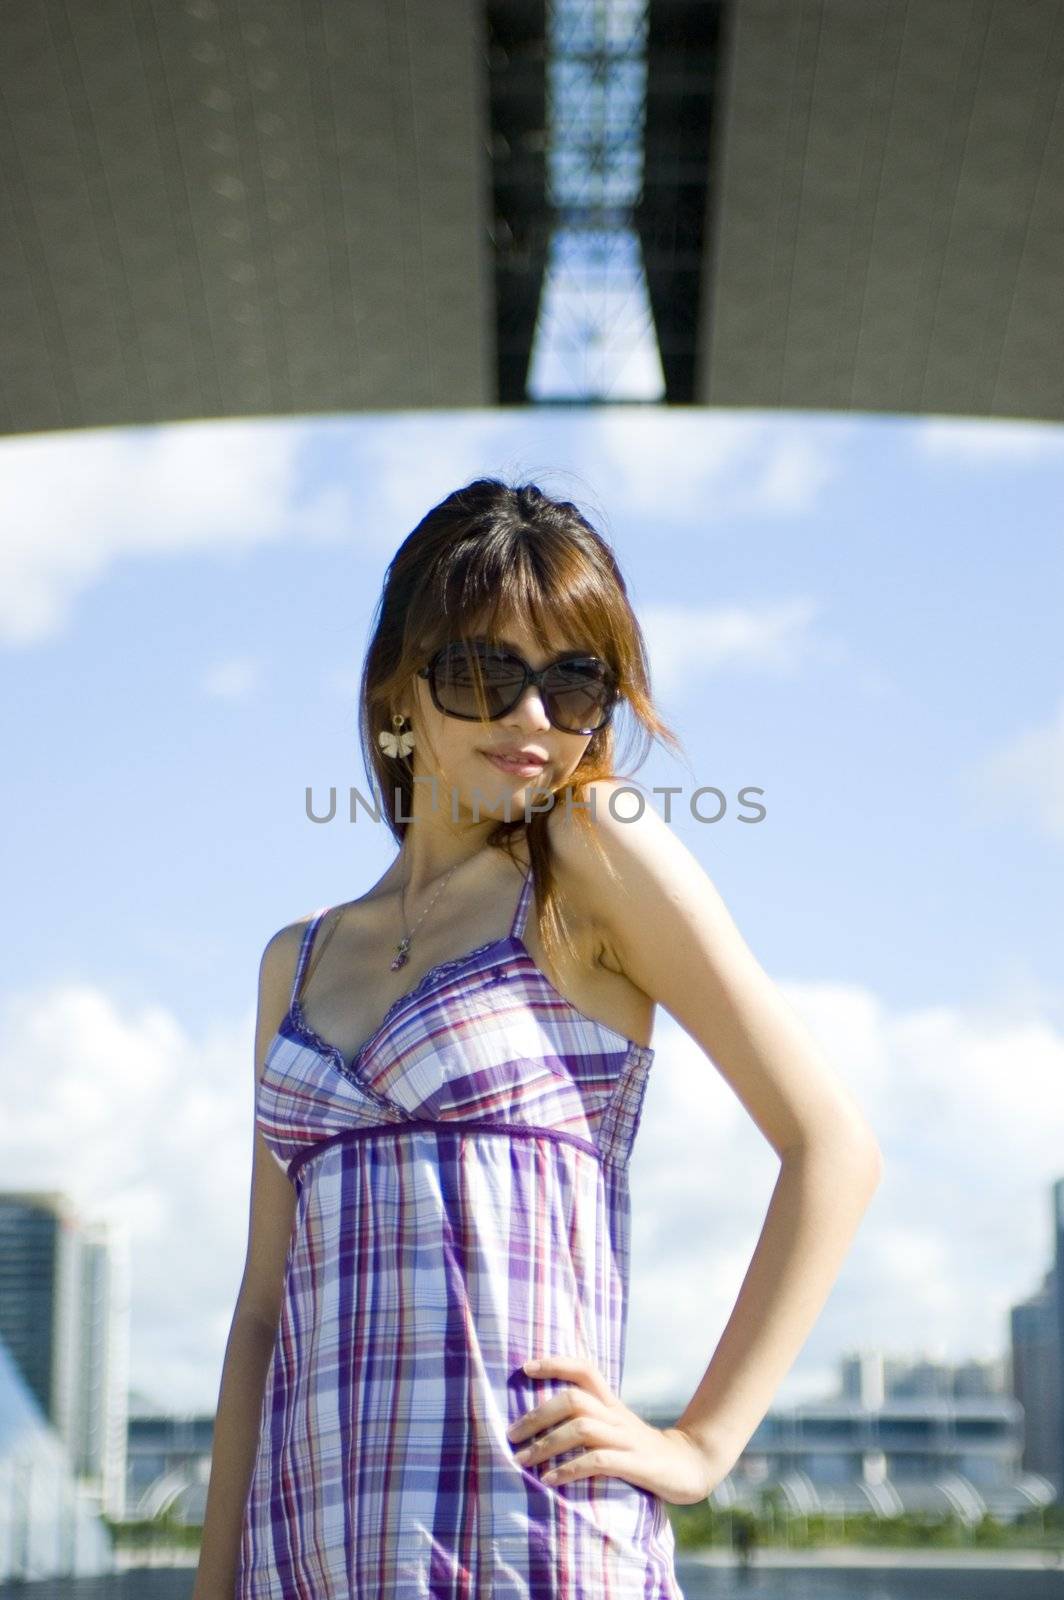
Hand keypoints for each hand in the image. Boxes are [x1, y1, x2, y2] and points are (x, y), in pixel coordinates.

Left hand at [507, 1354, 714, 1506]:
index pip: (584, 1370)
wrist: (689, 1467)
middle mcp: (616, 1416)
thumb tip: (544, 1424)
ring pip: (581, 1427)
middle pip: (573, 1398)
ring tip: (522, 1460)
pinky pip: (596, 1461)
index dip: (555, 1363)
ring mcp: (626, 1439)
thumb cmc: (642, 1451)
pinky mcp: (634, 1464)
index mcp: (611, 1404)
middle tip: (510, 1435)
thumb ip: (590, 1421)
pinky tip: (550, 1480)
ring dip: (546, 1443)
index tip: (525, 1368)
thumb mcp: (617, 1429)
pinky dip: (568, 1469)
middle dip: (536, 1415)